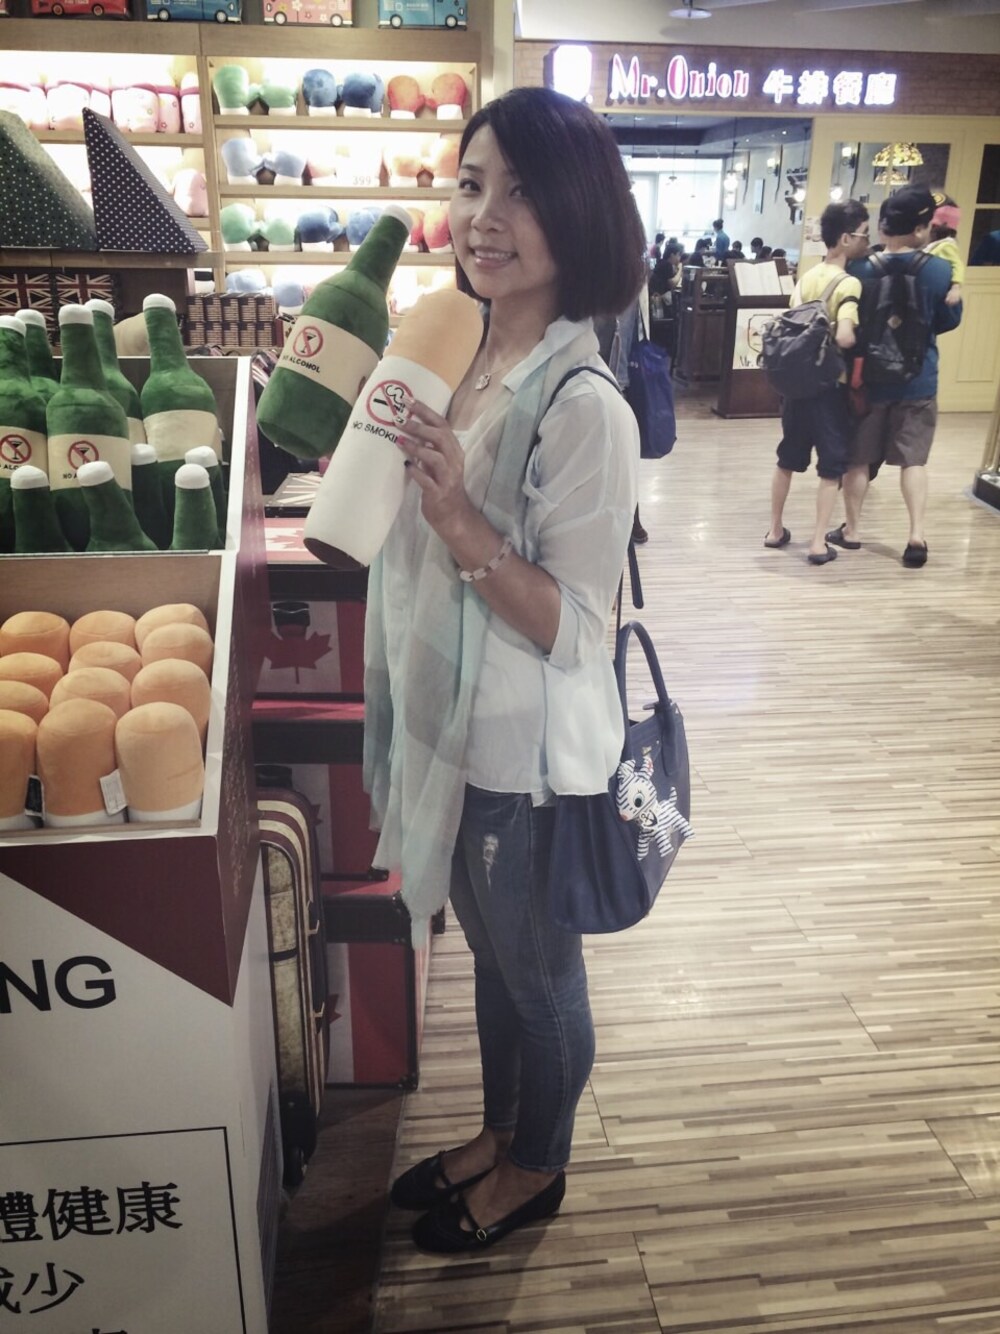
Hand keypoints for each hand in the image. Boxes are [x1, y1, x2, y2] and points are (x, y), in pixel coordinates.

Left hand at [395, 397, 476, 539]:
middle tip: (399, 420)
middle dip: (419, 427)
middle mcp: (454, 461)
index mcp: (454, 450)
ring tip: (399, 441)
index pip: (442, 425)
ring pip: (436, 457)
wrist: (453, 514)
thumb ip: (429, 446)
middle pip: (440, 437)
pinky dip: (416, 472)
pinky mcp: (439, 493)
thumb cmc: (442, 484)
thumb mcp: (439, 462)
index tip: (407, 400)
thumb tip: (408, 426)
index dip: (425, 411)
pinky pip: (427, 481)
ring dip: (417, 448)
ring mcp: (448, 478)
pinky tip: (406, 466)